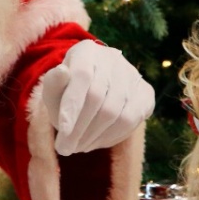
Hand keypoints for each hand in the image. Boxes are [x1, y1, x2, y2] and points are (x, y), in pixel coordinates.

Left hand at [41, 40, 153, 156]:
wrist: (93, 90)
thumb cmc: (68, 92)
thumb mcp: (54, 89)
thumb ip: (53, 84)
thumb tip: (61, 72)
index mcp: (86, 51)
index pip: (82, 76)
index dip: (72, 105)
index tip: (62, 131)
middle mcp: (113, 58)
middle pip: (98, 97)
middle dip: (79, 128)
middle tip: (65, 148)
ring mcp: (132, 74)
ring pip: (116, 112)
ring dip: (95, 136)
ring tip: (79, 146)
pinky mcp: (146, 92)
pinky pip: (132, 120)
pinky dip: (112, 137)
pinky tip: (97, 142)